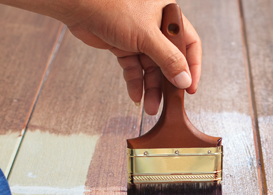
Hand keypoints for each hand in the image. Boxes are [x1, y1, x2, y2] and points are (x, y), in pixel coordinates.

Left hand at [0, 0, 201, 114]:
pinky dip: (135, 82)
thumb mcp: (147, 36)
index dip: (192, 67)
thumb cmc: (112, 7)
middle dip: (167, 83)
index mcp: (168, 16)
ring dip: (150, 88)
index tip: (190, 87)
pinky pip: (134, 68)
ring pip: (150, 67)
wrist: (80, 7)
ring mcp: (139, 37)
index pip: (189, 44)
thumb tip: (184, 79)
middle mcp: (156, 26)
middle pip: (168, 60)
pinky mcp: (123, 45)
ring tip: (150, 106)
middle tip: (169, 102)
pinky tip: (136, 95)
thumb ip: (168, 59)